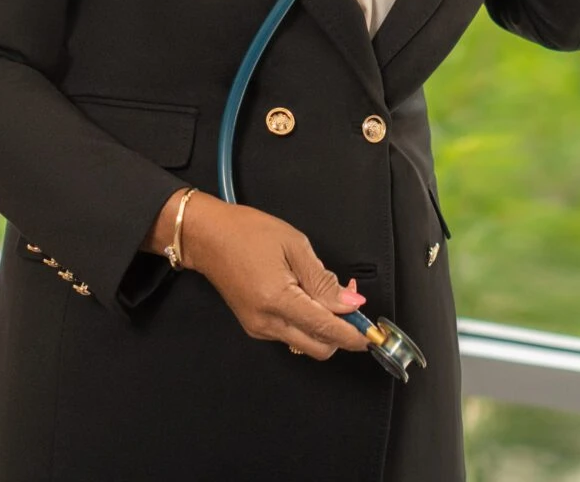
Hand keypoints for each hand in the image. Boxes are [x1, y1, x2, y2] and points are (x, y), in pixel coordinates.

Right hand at [177, 194, 369, 359]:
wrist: (207, 236)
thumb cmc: (247, 232)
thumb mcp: (294, 246)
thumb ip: (323, 280)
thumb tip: (351, 303)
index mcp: (277, 301)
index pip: (326, 330)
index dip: (354, 335)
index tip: (373, 334)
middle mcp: (267, 323)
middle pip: (318, 347)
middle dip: (342, 334)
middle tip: (352, 305)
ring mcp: (258, 328)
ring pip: (305, 343)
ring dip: (325, 327)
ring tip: (329, 294)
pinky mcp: (254, 326)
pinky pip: (291, 334)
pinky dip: (307, 322)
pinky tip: (309, 297)